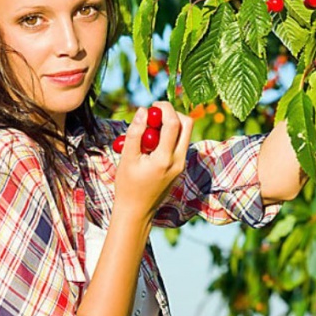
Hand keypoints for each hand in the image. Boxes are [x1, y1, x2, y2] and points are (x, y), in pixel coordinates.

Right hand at [112, 101, 192, 219]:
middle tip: (155, 114)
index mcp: (164, 159)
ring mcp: (181, 164)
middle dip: (173, 113)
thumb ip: (135, 133)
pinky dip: (170, 136)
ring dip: (172, 124)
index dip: (165, 108)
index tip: (153, 105)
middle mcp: (178, 161)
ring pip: (186, 133)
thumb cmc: (128, 186)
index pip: (173, 124)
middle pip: (187, 124)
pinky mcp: (180, 167)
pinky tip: (152, 142)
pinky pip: (180, 143)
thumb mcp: (127, 158)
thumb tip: (143, 110)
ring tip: (151, 129)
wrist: (137, 211)